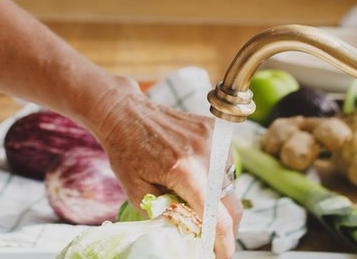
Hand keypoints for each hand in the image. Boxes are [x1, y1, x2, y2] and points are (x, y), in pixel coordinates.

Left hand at [86, 83, 240, 258]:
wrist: (125, 113)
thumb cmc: (126, 153)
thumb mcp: (137, 192)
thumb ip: (165, 215)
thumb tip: (189, 235)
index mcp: (184, 170)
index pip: (217, 217)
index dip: (224, 244)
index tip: (222, 258)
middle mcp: (205, 152)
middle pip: (231, 204)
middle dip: (226, 227)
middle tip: (214, 239)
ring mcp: (213, 137)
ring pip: (230, 184)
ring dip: (219, 198)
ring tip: (196, 196)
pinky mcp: (215, 129)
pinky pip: (225, 163)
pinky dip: (215, 175)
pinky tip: (195, 172)